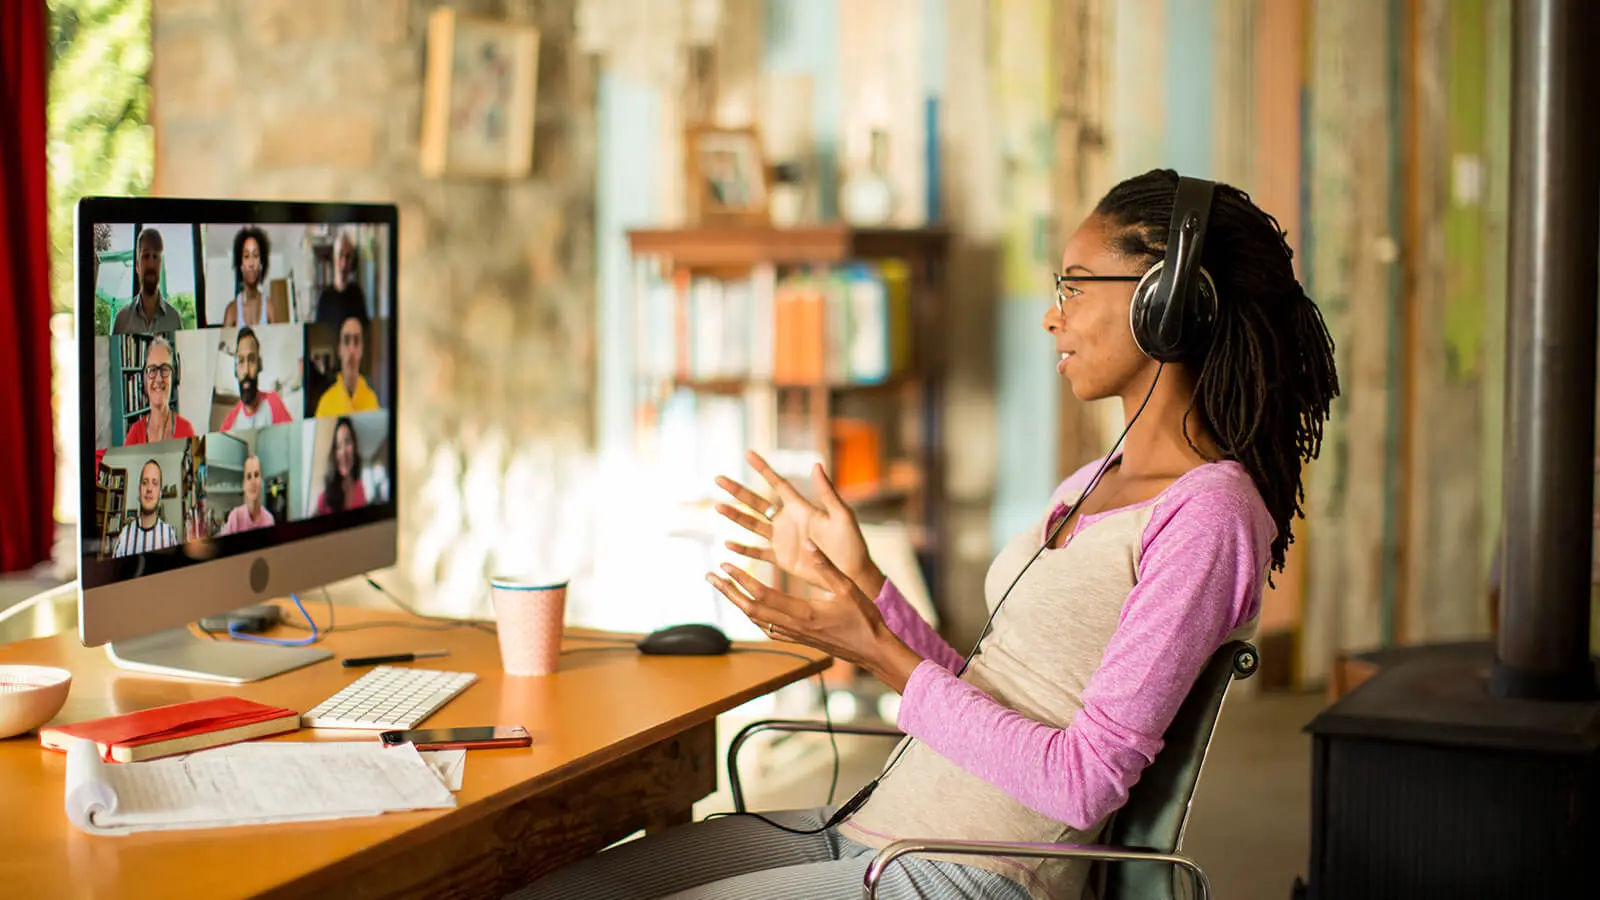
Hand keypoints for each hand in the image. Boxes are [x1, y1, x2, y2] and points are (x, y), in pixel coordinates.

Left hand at [707, 541, 922, 692]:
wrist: (872, 650)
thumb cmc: (864, 619)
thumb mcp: (848, 587)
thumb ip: (825, 565)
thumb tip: (806, 543)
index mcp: (803, 612)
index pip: (762, 594)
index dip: (740, 579)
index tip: (724, 565)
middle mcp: (794, 626)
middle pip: (751, 609)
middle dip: (728, 592)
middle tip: (711, 576)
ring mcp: (794, 635)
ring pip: (756, 619)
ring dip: (737, 603)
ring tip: (723, 587)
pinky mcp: (798, 639)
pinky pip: (767, 628)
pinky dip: (752, 615)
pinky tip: (748, 608)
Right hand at [714, 450, 882, 595]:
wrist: (851, 573)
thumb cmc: (851, 543)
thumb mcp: (841, 515)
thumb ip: (827, 492)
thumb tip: (816, 464)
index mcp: (801, 507)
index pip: (777, 483)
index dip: (762, 469)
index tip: (748, 453)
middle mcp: (787, 520)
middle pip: (756, 502)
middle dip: (737, 491)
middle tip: (718, 479)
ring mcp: (782, 539)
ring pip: (752, 524)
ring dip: (735, 516)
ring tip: (717, 507)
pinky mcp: (781, 558)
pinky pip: (758, 552)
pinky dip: (743, 548)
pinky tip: (727, 544)